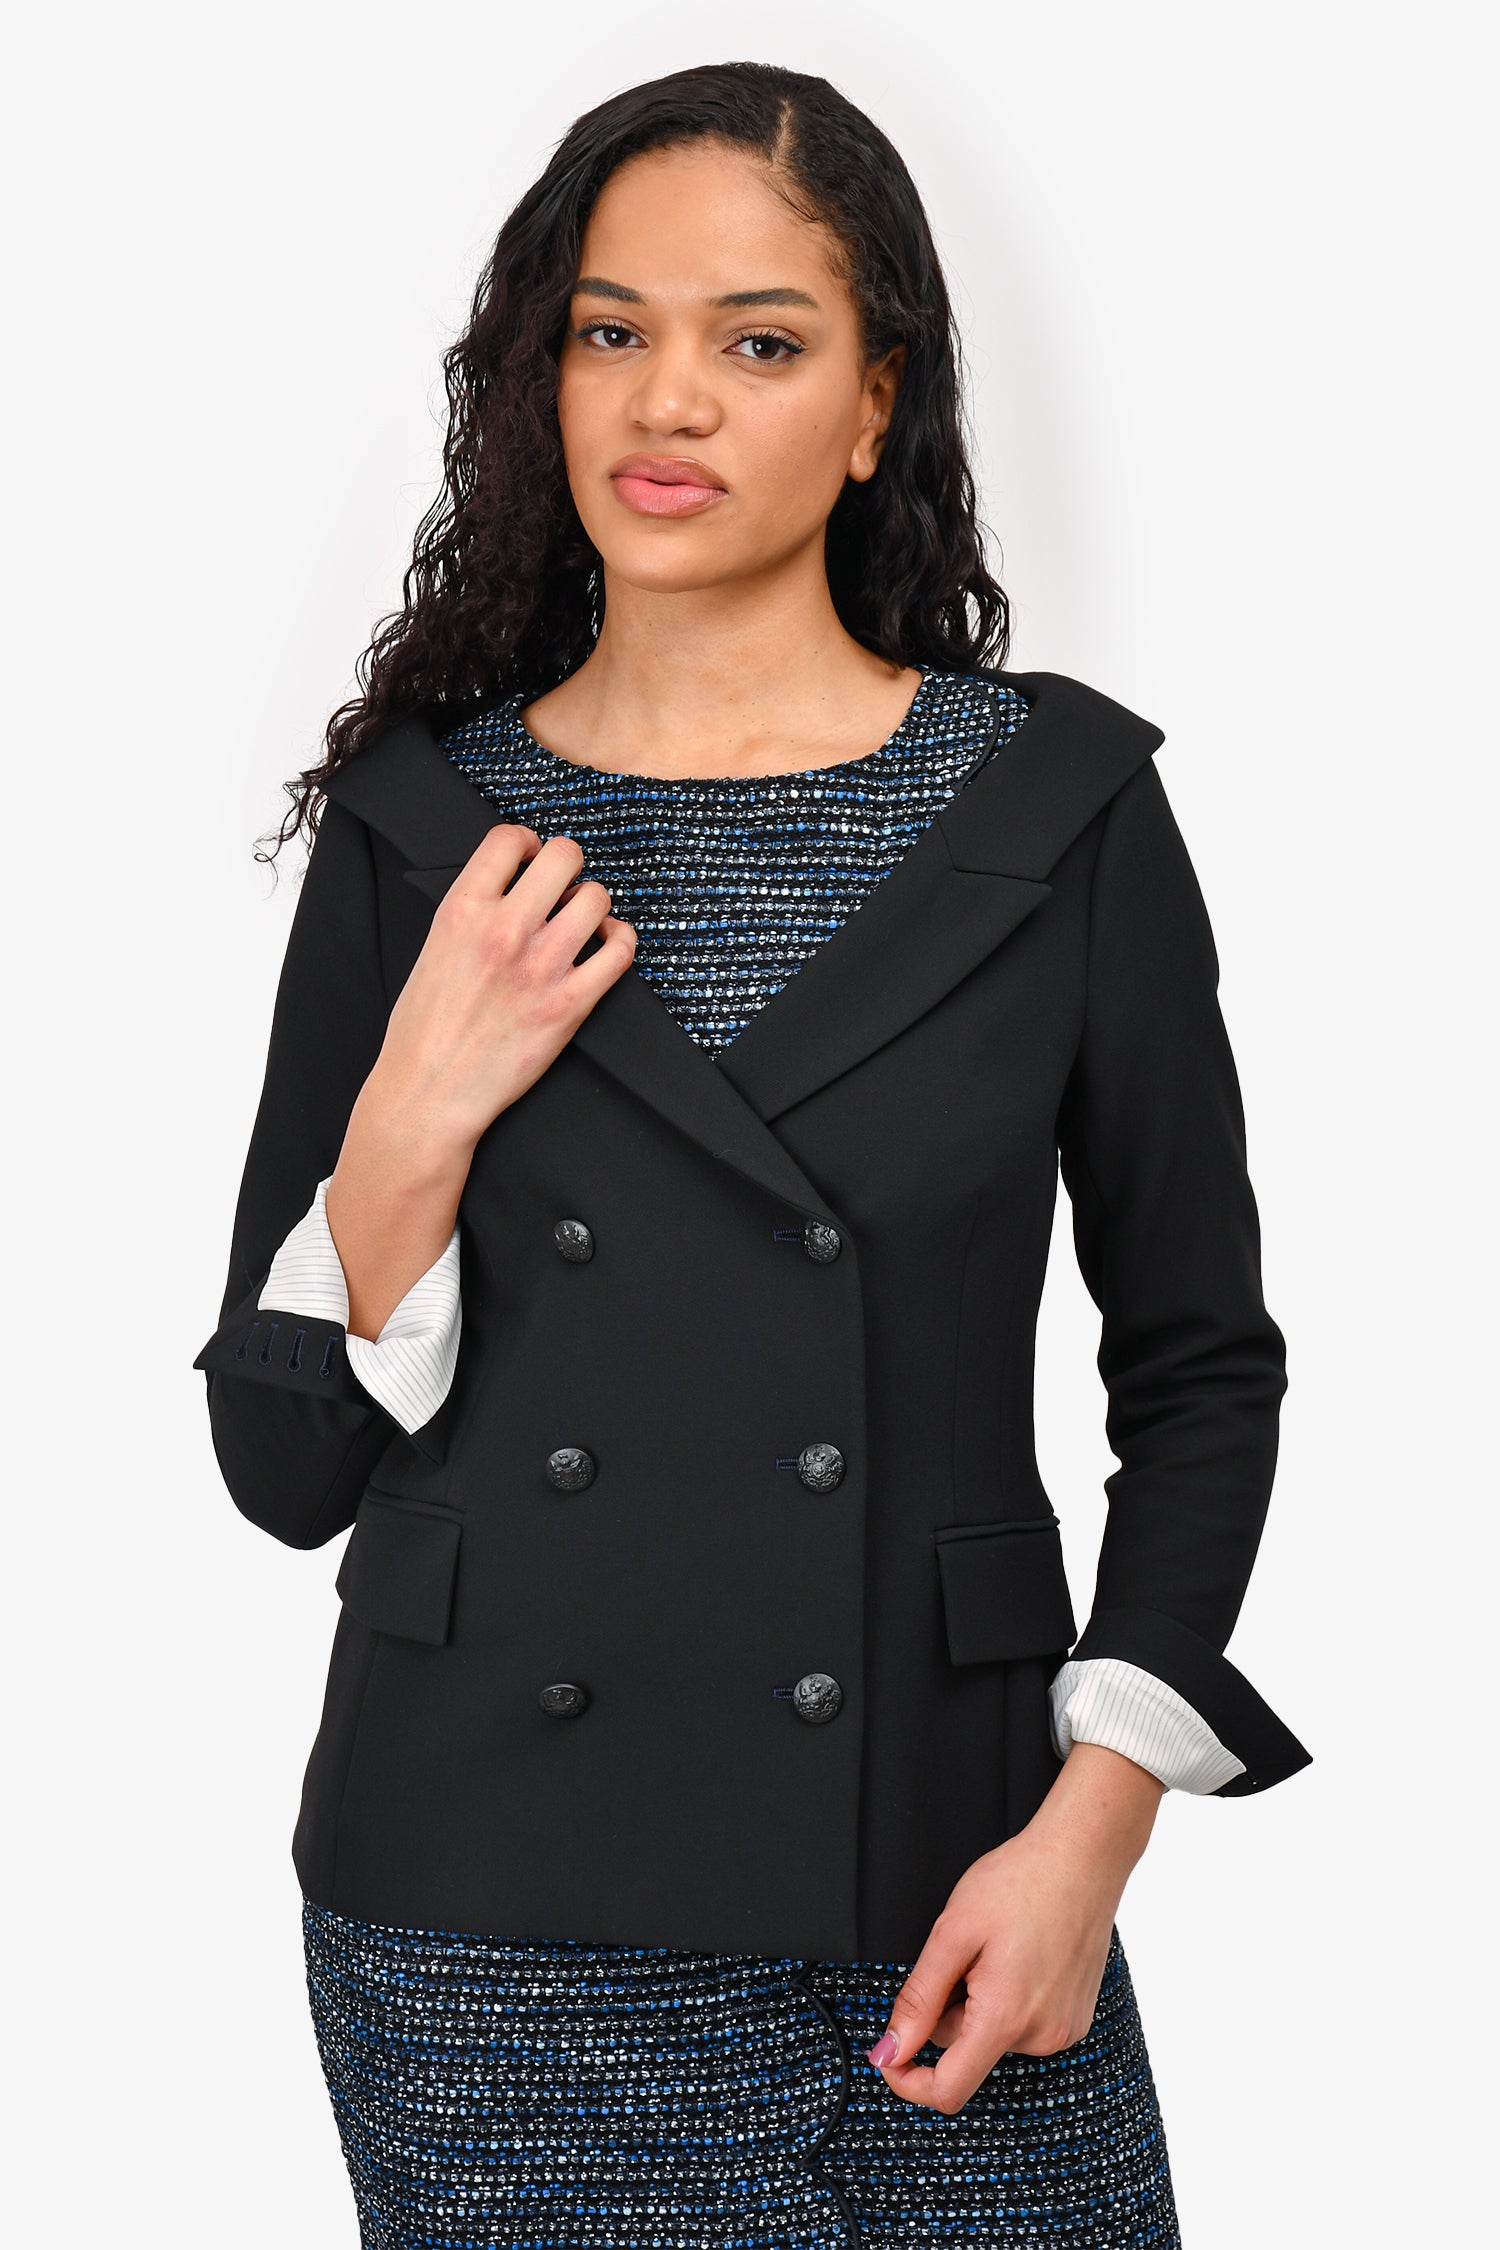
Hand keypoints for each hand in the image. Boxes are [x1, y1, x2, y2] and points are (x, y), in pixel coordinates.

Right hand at [327, 824, 636, 1337]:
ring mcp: (541, 966)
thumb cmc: (423, 1031)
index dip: (525, 841)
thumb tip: (507, 889)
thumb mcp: (432, 952)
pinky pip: (620, 951)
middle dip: (567, 866)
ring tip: (583, 923)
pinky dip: (620, 941)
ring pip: (596, 898)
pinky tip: (607, 948)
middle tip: (564, 886)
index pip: (507, 839)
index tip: (530, 856)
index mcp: (461, 912)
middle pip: (562, 856)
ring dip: (593, 905)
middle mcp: (504, 930)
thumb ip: (470, 915)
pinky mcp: (570, 1004)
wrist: (429, 1094)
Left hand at [865, 1743, 1163, 2114]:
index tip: (889, 2053)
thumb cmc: (1020, 1883)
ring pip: (992, 2033)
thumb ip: (918, 2000)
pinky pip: (1023, 2023)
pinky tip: (1019, 1955)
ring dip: (979, 2001)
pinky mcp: (1075, 2018)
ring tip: (995, 1947)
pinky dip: (1007, 1998)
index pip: (948, 2090)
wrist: (1082, 1857)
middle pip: (965, 2050)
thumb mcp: (952, 1934)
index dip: (907, 2080)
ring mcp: (1063, 2030)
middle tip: (960, 1952)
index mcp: (1005, 2019)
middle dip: (948, 2009)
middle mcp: (1041, 2037)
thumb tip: (890, 2051)